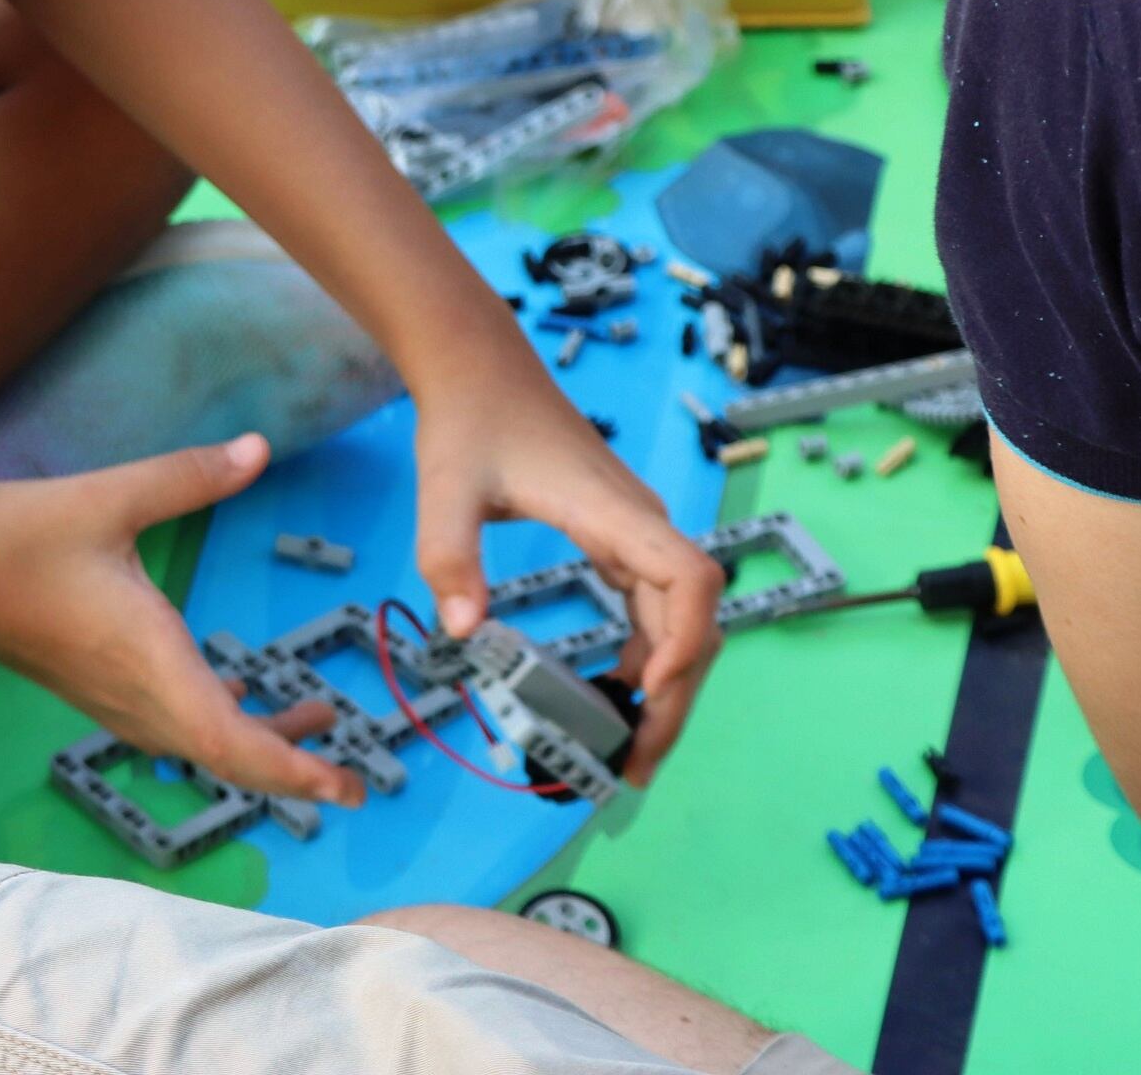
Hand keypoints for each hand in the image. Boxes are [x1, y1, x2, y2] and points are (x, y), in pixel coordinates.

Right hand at [0, 437, 365, 808]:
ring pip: (201, 743)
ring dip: (260, 742)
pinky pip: (174, 724)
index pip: (229, 741)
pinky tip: (238, 690)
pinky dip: (220, 721)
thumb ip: (190, 476)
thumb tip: (257, 449)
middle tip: (355, 781)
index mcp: (147, 659)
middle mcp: (135, 695)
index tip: (342, 785)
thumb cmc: (15, 536)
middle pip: (227, 757)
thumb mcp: (110, 496)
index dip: (290, 770)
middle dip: (293, 770)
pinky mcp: (98, 689)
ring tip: (319, 719)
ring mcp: (113, 699)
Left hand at [412, 382, 726, 784]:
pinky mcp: (620, 541)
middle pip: (695, 620)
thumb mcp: (445, 490)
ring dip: (666, 687)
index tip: (649, 692)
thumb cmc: (468, 425)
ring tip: (630, 752)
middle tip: (634, 767)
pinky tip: (614, 693)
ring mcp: (635, 535)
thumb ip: (449, 557)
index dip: (686, 641)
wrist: (480, 374)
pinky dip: (646, 658)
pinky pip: (654, 610)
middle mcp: (640, 526)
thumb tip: (460, 633)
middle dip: (675, 698)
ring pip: (681, 622)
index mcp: (614, 513)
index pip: (690, 579)